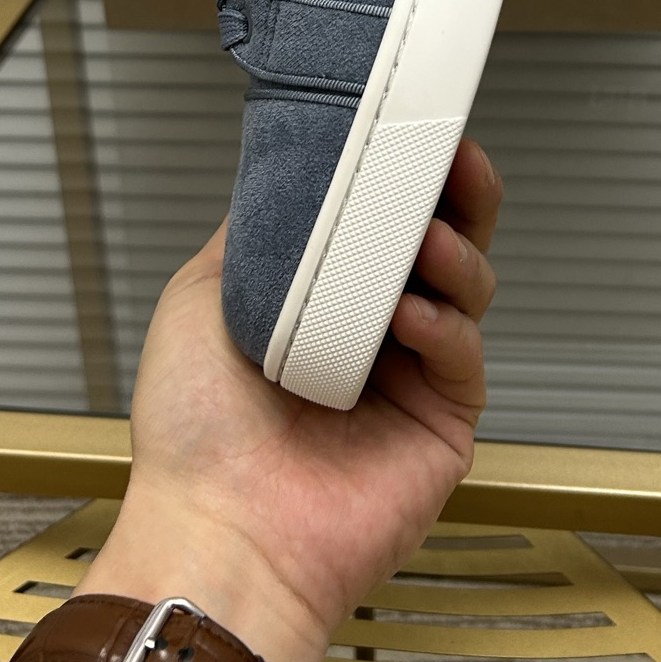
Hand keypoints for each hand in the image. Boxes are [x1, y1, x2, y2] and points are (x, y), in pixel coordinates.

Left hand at [78, 136, 502, 661]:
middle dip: (456, 197)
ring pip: (466, 290)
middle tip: (454, 160)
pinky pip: (464, 356)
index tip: (410, 129)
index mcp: (321, 300)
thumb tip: (285, 170)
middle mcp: (374, 332)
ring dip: (453, 253)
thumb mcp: (201, 298)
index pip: (379, 221)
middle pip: (443, 244)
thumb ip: (254, 233)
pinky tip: (412, 320)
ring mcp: (414, 377)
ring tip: (425, 241)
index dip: (402, 175)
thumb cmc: (194, 431)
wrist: (218, 532)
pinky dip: (446, 327)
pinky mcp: (444, 423)